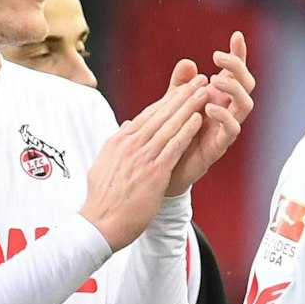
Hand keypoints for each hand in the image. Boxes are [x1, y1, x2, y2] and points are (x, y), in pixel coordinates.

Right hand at [80, 77, 209, 249]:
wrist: (99, 224)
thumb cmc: (103, 201)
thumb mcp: (104, 165)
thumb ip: (117, 145)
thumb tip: (126, 127)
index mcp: (119, 141)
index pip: (147, 115)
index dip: (168, 100)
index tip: (182, 88)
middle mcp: (130, 144)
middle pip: (161, 113)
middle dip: (182, 94)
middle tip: (199, 79)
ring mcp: (141, 157)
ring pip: (169, 125)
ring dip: (189, 105)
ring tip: (204, 90)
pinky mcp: (153, 172)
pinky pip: (173, 146)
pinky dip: (187, 130)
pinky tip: (199, 118)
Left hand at [163, 32, 254, 196]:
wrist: (164, 172)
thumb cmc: (172, 136)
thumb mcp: (173, 105)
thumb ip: (181, 86)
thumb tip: (188, 63)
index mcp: (218, 97)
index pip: (233, 73)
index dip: (238, 55)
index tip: (236, 35)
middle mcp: (226, 111)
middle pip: (247, 85)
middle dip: (237, 67)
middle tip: (217, 57)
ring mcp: (225, 128)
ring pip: (246, 105)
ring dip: (233, 89)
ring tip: (215, 80)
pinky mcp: (219, 146)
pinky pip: (232, 129)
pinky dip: (223, 115)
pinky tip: (209, 106)